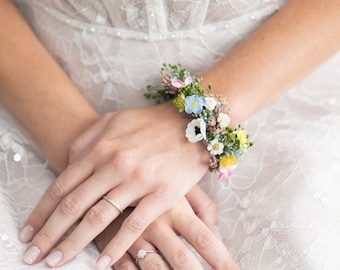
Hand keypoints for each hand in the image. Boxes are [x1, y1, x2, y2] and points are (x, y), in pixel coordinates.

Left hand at [20, 102, 209, 265]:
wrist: (191, 121)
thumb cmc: (151, 122)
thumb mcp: (113, 120)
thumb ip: (87, 139)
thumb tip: (67, 161)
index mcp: (101, 149)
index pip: (62, 186)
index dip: (42, 212)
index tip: (28, 231)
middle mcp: (115, 166)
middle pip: (74, 206)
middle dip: (49, 234)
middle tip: (32, 255)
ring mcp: (138, 181)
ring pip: (99, 219)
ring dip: (74, 244)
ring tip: (57, 262)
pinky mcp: (163, 195)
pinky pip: (134, 226)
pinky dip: (116, 246)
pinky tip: (102, 262)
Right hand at [95, 196, 238, 269]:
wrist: (108, 176)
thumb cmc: (151, 182)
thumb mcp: (178, 185)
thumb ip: (202, 206)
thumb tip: (217, 234)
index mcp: (176, 208)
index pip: (205, 240)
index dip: (223, 262)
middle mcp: (157, 223)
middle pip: (182, 259)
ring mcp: (134, 235)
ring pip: (155, 268)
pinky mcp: (115, 243)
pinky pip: (127, 269)